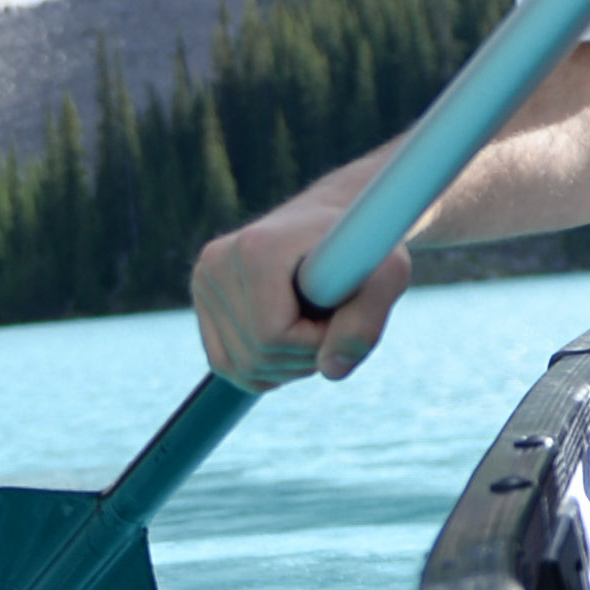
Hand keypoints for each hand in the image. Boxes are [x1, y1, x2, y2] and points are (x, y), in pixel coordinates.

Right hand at [194, 184, 410, 392]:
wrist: (335, 221)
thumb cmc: (366, 246)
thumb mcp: (387, 275)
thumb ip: (366, 322)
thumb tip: (331, 369)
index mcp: (254, 249)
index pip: (272, 337)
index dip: (317, 342)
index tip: (342, 311)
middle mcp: (216, 261)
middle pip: (255, 357)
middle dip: (304, 355)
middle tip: (330, 319)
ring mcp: (203, 279)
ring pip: (240, 367)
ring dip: (287, 363)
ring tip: (311, 323)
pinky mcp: (202, 298)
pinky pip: (225, 364)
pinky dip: (263, 367)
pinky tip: (289, 338)